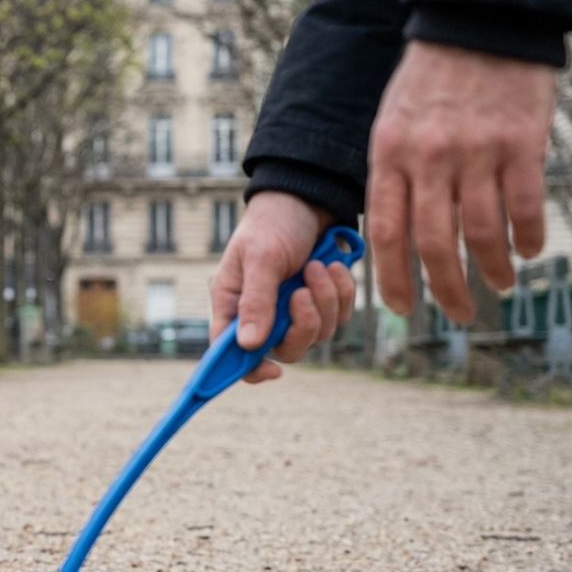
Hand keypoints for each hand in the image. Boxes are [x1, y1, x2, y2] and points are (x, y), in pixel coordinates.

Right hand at [209, 191, 357, 382]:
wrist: (308, 199)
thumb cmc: (273, 224)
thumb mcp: (261, 258)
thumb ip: (256, 301)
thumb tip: (250, 345)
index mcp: (233, 304)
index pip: (230, 352)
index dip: (248, 369)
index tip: (272, 372)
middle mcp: (261, 313)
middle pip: (284, 349)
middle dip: (302, 325)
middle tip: (303, 294)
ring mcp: (293, 310)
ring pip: (316, 334)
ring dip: (324, 300)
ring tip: (318, 266)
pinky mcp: (321, 302)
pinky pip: (338, 316)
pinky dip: (341, 292)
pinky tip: (333, 266)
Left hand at [368, 41, 555, 321]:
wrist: (475, 24)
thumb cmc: (429, 81)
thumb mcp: (390, 123)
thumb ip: (392, 174)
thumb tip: (395, 234)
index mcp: (389, 155)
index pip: (386, 231)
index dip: (394, 276)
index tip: (403, 307)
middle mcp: (428, 158)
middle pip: (433, 242)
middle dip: (446, 288)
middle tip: (459, 313)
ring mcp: (475, 152)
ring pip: (481, 231)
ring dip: (491, 267)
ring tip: (498, 284)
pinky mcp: (518, 143)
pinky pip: (523, 206)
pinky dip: (525, 237)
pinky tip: (527, 251)